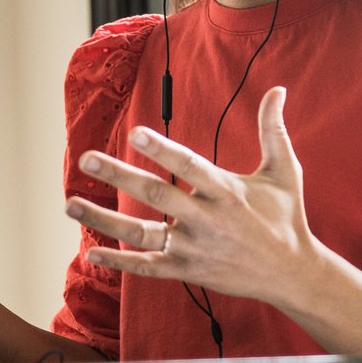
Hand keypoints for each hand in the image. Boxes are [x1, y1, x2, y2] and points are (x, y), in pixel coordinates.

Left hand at [67, 86, 318, 303]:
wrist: (292, 274)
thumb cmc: (286, 217)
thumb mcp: (285, 171)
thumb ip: (273, 129)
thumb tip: (277, 88)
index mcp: (227, 191)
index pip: (188, 166)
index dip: (161, 149)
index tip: (134, 132)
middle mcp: (206, 219)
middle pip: (155, 195)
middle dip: (118, 175)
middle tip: (86, 159)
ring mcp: (194, 248)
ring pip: (141, 234)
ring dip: (103, 219)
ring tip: (70, 203)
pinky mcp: (187, 271)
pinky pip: (147, 267)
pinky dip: (119, 262)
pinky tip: (92, 253)